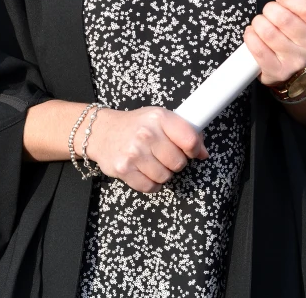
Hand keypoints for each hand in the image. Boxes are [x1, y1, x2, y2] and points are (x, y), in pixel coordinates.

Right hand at [85, 106, 208, 193]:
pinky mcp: (124, 169)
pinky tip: (144, 171)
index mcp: (159, 117)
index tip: (191, 150)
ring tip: (152, 161)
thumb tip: (204, 153)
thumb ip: (183, 132)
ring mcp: (134, 152)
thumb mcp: (159, 119)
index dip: (194, 149)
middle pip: (179, 163)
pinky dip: (151, 183)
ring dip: (162, 173)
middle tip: (165, 155)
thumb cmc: (136, 125)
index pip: (189, 140)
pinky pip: (150, 187)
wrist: (102, 131)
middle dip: (175, 162)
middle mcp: (146, 134)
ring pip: (165, 177)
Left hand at [243, 0, 305, 86]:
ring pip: (268, 32)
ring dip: (258, 22)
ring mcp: (297, 61)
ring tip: (261, 23)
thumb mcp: (299, 9)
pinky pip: (257, 48)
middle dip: (270, 9)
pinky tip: (254, 34)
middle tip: (270, 12)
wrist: (293, 68)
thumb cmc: (294, 31)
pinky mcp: (278, 71)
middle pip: (284, 18)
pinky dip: (250, 36)